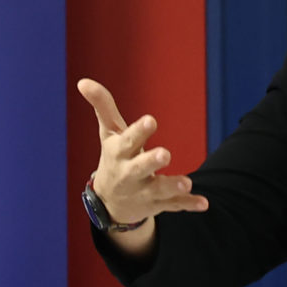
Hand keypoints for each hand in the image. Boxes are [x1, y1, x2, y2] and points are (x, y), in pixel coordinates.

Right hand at [77, 80, 207, 254]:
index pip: (128, 140)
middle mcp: (130, 173)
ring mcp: (144, 191)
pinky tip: (203, 203)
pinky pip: (174, 205)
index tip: (151, 120)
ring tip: (187, 182)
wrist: (110, 201)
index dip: (139, 131)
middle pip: (140, 167)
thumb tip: (83, 82)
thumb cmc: (114, 157)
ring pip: (159, 189)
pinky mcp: (158, 203)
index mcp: (119, 153)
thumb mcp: (109, 133)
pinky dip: (189, 204)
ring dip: (172, 186)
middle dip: (151, 161)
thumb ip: (102, 106)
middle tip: (165, 154)